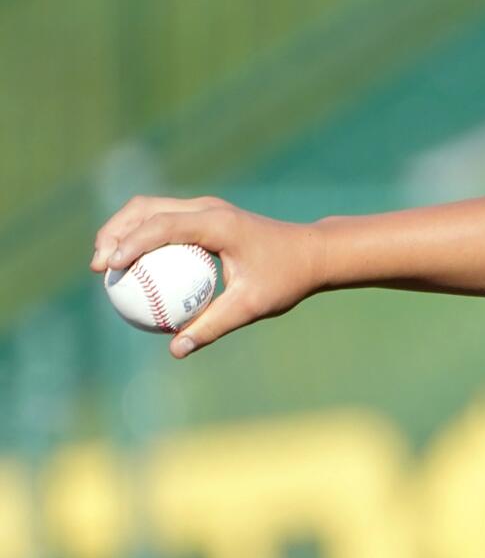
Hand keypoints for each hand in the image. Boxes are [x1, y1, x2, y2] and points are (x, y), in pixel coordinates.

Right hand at [90, 195, 323, 356]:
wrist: (312, 254)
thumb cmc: (286, 278)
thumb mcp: (252, 306)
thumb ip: (213, 326)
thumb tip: (176, 349)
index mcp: (217, 223)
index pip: (162, 226)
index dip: (129, 243)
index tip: (108, 268)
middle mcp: (208, 209)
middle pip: (144, 208)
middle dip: (114, 232)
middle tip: (99, 268)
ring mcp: (205, 208)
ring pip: (150, 209)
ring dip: (123, 231)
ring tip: (106, 266)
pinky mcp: (205, 216)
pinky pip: (164, 221)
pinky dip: (142, 237)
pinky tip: (132, 268)